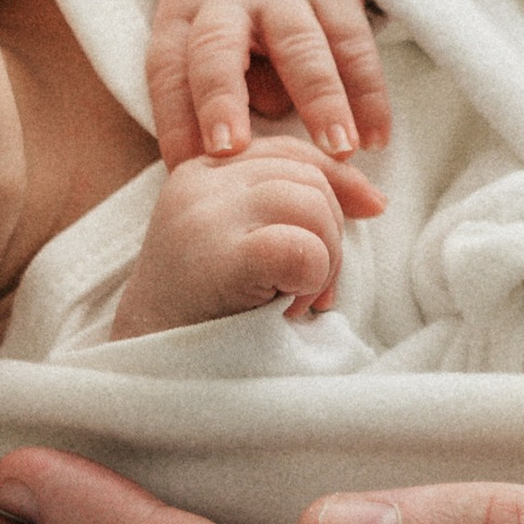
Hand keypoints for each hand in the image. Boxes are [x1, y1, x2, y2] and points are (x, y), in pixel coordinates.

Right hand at [111, 136, 385, 337]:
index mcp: (203, 171)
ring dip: (324, 261)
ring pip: (313, 206)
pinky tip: (286, 306)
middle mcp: (200, 182)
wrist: (150, 372)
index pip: (290, 151)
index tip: (371, 209)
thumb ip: (286, 207)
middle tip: (309, 289)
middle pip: (309, 177)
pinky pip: (303, 248)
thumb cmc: (207, 313)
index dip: (339, 179)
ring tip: (292, 300)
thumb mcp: (240, 242)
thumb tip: (373, 198)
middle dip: (332, 233)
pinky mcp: (219, 255)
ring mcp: (206, 216)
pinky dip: (312, 278)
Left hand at [149, 0, 392, 164]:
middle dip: (222, 98)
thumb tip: (241, 155)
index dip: (174, 123)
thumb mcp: (201, 46)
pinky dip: (369, 92)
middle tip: (234, 151)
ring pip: (299, 45)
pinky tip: (378, 137)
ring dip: (320, 98)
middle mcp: (226, 3)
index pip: (168, 73)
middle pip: (217, 47)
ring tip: (339, 150)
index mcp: (181, 19)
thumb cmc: (230, 23)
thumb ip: (213, 98)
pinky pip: (354, 44)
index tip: (186, 171)